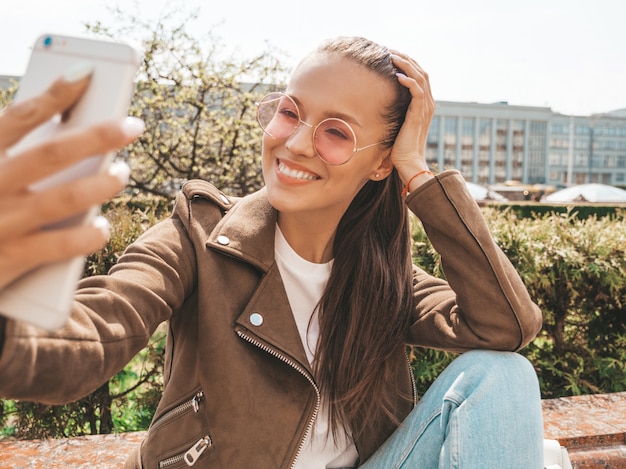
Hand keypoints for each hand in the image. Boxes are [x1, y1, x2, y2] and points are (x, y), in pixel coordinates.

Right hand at [0, 72, 143, 287]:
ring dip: (103, 183)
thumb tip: (64, 124)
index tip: (85, 73)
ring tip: (122, 172)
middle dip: (98, 136)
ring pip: (67, 197)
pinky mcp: (11, 259)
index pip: (18, 118)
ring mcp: (2, 223)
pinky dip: (90, 234)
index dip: (53, 95)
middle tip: (132, 126)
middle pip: (54, 153)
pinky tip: (102, 225)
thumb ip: (10, 153)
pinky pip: (63, 246)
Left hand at [389, 51, 435, 189]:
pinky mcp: (419, 114)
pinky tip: (397, 75)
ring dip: (406, 65)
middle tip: (390, 51)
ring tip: (392, 56)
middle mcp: (427, 104)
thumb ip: (393, 112)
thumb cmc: (399, 147)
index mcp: (423, 104)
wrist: (408, 162)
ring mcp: (424, 108)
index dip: (408, 63)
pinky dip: (409, 81)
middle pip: (421, 72)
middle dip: (406, 59)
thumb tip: (375, 103)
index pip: (419, 76)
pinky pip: (417, 91)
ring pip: (420, 77)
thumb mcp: (396, 124)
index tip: (392, 56)